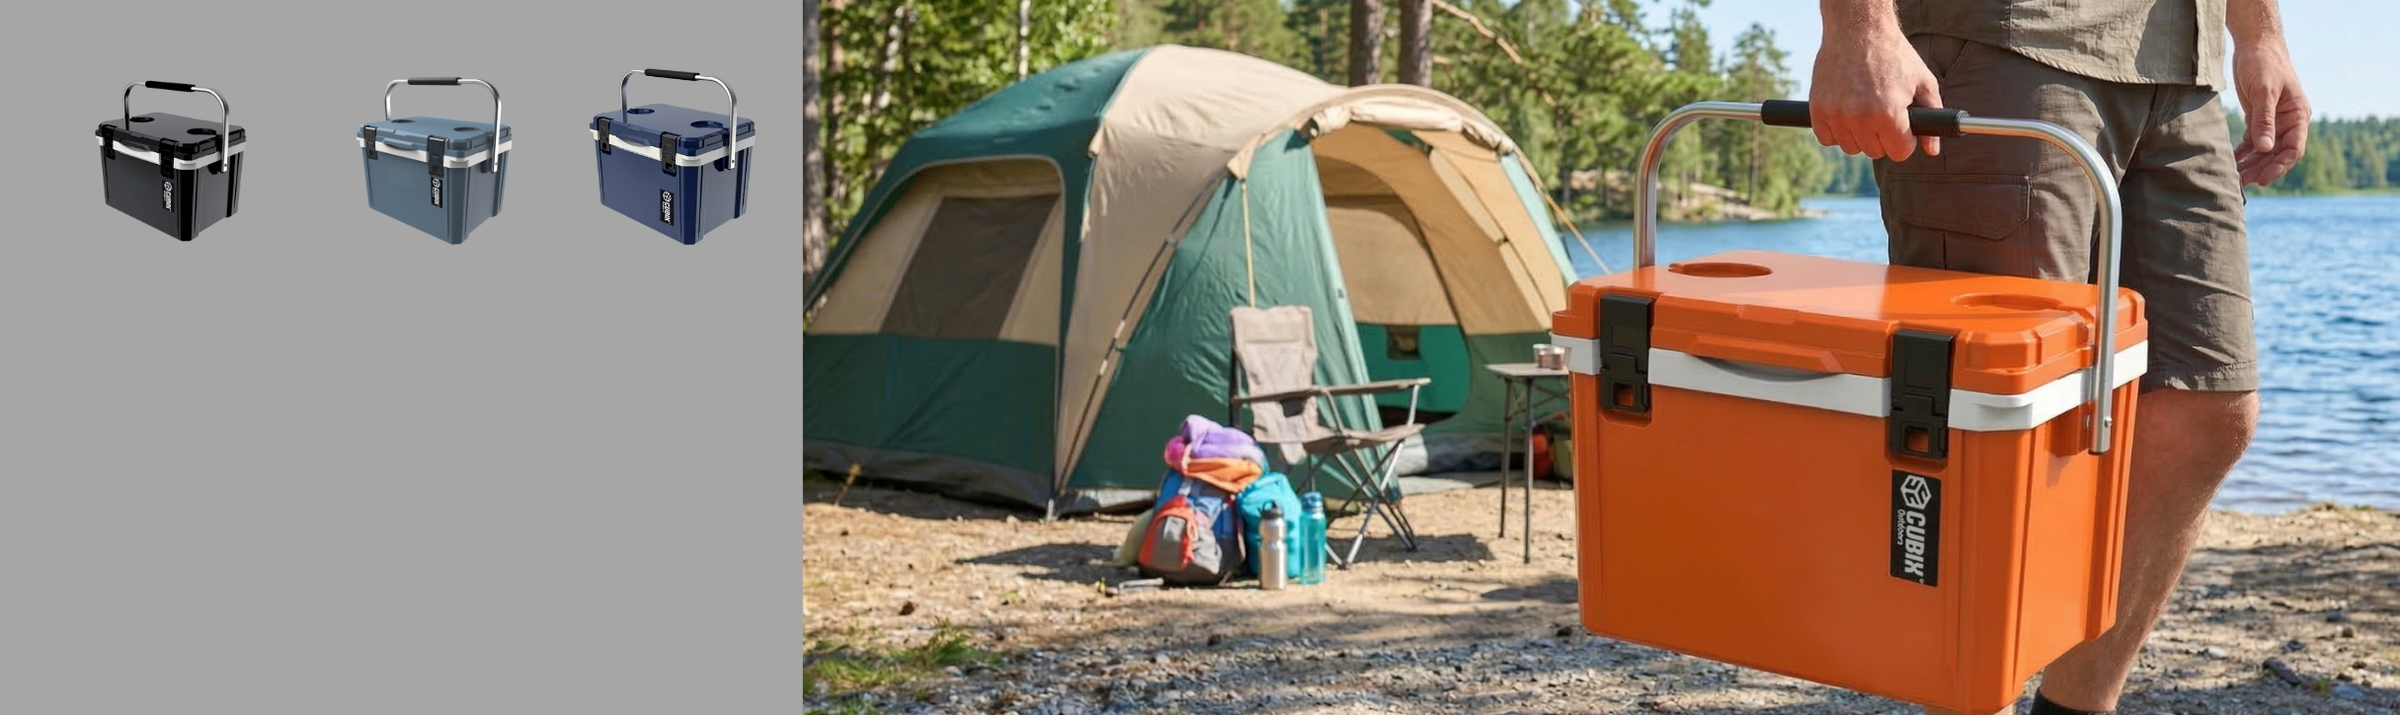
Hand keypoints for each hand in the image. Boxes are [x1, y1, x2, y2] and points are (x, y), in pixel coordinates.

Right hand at [1809, 27, 1942, 160]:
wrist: (1858, 30)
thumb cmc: (1894, 54)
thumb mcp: (1923, 81)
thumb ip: (1933, 116)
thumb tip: (1932, 150)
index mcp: (1890, 113)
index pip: (1899, 153)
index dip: (1905, 141)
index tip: (1902, 127)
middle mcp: (1861, 118)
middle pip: (1875, 152)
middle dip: (1883, 137)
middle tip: (1883, 114)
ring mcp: (1836, 114)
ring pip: (1850, 147)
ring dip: (1859, 135)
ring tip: (1864, 111)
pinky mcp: (1818, 108)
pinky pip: (1827, 138)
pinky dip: (1836, 130)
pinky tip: (1845, 112)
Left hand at [2232, 45, 2308, 185]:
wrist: (2255, 45)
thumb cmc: (2264, 64)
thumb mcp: (2264, 92)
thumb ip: (2264, 120)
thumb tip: (2264, 149)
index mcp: (2298, 115)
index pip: (2294, 149)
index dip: (2280, 166)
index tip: (2264, 180)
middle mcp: (2288, 121)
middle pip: (2278, 154)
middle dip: (2262, 169)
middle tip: (2242, 183)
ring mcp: (2273, 121)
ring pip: (2264, 150)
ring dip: (2251, 164)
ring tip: (2234, 178)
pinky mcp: (2257, 118)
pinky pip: (2252, 141)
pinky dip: (2243, 153)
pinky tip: (2232, 163)